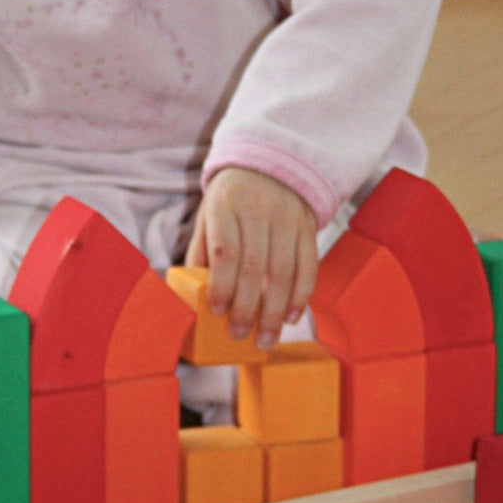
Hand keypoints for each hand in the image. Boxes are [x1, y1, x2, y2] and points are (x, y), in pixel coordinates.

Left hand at [187, 167, 317, 350]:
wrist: (270, 164)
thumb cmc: (232, 199)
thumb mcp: (209, 214)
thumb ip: (202, 251)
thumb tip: (194, 294)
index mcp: (227, 206)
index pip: (225, 250)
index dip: (222, 283)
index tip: (218, 310)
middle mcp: (259, 211)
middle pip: (255, 267)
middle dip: (247, 307)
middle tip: (240, 334)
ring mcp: (287, 218)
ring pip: (283, 272)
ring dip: (274, 311)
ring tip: (266, 338)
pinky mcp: (308, 226)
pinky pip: (308, 266)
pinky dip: (301, 295)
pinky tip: (291, 317)